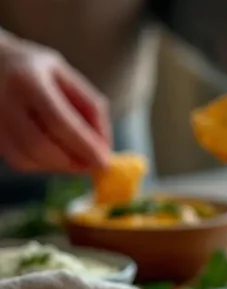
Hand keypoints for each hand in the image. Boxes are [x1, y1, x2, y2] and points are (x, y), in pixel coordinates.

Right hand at [0, 33, 110, 172]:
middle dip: (71, 163)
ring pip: (25, 159)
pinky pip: (17, 161)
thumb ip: (90, 108)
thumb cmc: (37, 70)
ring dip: (58, 167)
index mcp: (27, 79)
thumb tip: (104, 147)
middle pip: (38, 145)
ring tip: (76, 160)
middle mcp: (3, 100)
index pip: (58, 121)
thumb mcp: (68, 77)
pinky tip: (55, 156)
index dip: (83, 146)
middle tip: (91, 165)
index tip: (104, 162)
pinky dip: (42, 166)